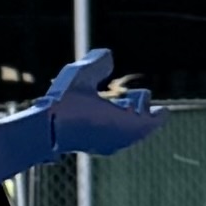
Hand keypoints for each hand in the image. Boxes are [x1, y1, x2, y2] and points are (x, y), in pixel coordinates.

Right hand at [35, 49, 159, 165]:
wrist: (42, 133)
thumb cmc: (64, 104)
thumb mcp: (81, 75)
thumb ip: (98, 63)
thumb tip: (109, 56)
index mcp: (125, 121)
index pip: (152, 121)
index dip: (159, 115)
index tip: (163, 110)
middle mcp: (119, 137)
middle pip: (140, 129)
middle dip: (142, 116)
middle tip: (140, 104)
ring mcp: (105, 146)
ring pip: (127, 137)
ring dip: (129, 124)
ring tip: (120, 110)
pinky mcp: (92, 149)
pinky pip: (113, 142)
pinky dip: (116, 132)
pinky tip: (104, 123)